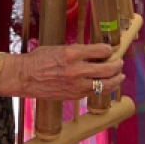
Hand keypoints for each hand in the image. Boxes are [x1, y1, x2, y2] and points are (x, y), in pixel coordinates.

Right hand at [0, 43, 124, 99]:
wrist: (24, 77)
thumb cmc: (38, 59)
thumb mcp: (59, 48)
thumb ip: (77, 51)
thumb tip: (94, 52)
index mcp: (72, 53)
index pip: (101, 50)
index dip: (109, 50)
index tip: (111, 49)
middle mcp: (77, 69)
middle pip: (107, 69)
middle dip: (117, 65)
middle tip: (120, 63)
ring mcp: (76, 85)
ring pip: (105, 84)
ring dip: (115, 80)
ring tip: (120, 76)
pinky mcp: (74, 95)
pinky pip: (94, 92)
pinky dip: (102, 88)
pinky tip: (105, 85)